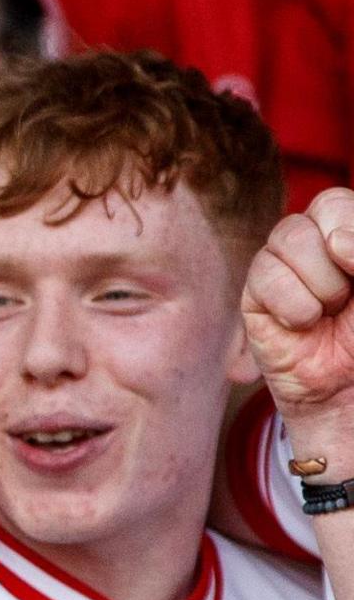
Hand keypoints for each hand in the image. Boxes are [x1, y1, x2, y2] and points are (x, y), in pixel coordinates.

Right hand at [244, 189, 353, 474]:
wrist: (353, 397)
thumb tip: (336, 242)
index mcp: (347, 239)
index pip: (338, 202)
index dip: (349, 226)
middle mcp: (316, 247)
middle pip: (315, 210)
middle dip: (338, 254)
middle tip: (348, 295)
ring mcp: (282, 271)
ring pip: (287, 237)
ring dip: (320, 284)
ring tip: (328, 313)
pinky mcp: (255, 299)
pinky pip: (265, 277)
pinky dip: (293, 305)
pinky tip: (303, 326)